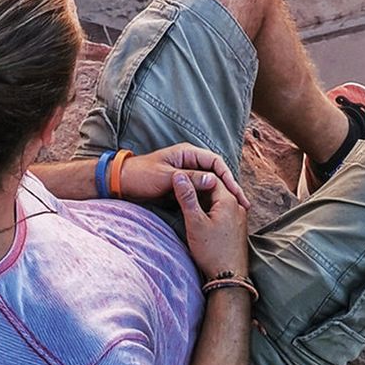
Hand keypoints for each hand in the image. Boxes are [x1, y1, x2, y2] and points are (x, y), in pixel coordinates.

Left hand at [120, 143, 251, 209]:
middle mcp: (189, 161)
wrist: (121, 183)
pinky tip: (219, 211)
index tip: (236, 192)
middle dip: (231, 187)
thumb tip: (214, 180)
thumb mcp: (167, 177)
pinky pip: (201, 191)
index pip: (216, 162)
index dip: (229, 177)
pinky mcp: (182, 185)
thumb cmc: (141, 176)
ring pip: (211, 183)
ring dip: (223, 194)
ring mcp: (186, 173)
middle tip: (244, 203)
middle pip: (217, 172)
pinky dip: (212, 199)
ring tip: (237, 209)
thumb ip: (190, 178)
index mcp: (187, 153)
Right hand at [171, 172, 248, 280]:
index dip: (194, 176)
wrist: (229, 277)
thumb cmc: (212, 251)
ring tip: (188, 200)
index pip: (211, 177)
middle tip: (182, 187)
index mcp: (228, 200)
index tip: (179, 178)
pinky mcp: (237, 227)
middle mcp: (237, 205)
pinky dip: (211, 208)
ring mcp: (239, 216)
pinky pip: (223, 209)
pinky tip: (200, 214)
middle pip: (216, 187)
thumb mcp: (195, 222)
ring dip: (205, 198)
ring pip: (219, 199)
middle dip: (199, 186)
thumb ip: (187, 197)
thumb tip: (179, 176)